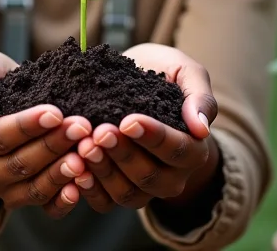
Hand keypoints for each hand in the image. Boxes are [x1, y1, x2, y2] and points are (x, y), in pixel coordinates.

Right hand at [0, 49, 90, 218]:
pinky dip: (64, 200)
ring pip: (33, 188)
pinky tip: (82, 183)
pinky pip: (45, 207)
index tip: (55, 113)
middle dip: (53, 145)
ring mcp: (3, 190)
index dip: (27, 127)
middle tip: (82, 127)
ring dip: (62, 171)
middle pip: (19, 164)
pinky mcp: (24, 199)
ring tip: (85, 153)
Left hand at [73, 44, 217, 212]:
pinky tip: (75, 168)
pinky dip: (89, 189)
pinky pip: (105, 202)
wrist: (138, 82)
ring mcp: (145, 189)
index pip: (177, 149)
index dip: (153, 138)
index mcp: (194, 150)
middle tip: (100, 133)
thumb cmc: (165, 76)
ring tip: (83, 147)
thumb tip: (201, 128)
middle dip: (123, 154)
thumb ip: (200, 96)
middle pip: (149, 176)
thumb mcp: (187, 73)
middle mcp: (172, 176)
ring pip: (126, 193)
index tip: (128, 121)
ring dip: (103, 171)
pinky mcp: (118, 191)